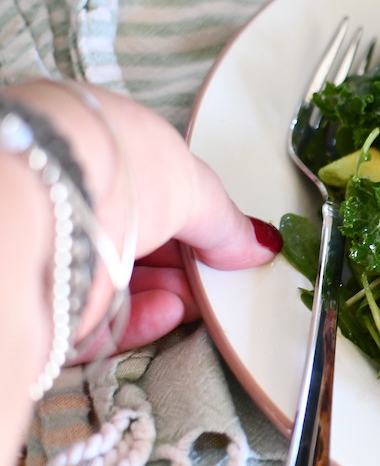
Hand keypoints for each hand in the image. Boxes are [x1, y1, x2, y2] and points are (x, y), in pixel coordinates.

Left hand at [2, 79, 282, 357]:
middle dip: (184, 263)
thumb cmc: (105, 163)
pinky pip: (95, 322)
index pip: (151, 188)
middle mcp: (65, 192)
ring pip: (117, 283)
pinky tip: (166, 311)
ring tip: (197, 298)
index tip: (224, 241)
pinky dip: (136, 321)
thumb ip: (225, 220)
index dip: (192, 216)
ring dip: (167, 292)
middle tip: (218, 275)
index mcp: (93, 143)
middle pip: (137, 239)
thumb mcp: (192, 183)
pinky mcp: (39, 301)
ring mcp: (49, 247)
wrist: (38, 208)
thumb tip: (255, 242)